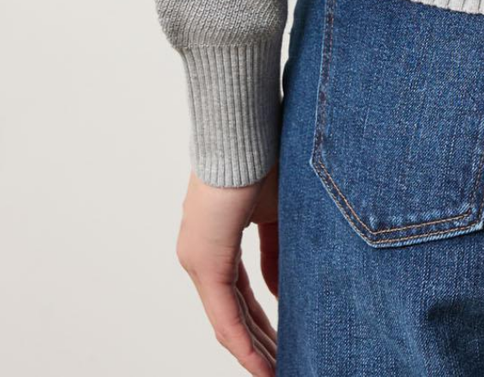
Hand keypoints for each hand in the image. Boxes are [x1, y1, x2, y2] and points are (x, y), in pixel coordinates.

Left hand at [175, 167, 280, 375]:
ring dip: (253, 350)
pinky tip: (262, 366)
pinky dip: (244, 343)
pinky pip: (225, 316)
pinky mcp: (205, 263)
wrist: (246, 130)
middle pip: (233, 313)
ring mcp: (198, 260)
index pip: (240, 294)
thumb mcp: (277, 213)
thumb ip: (275, 253)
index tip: (285, 338)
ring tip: (275, 373)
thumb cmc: (265, 156)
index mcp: (216, 240)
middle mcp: (200, 255)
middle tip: (283, 363)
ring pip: (227, 320)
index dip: (262, 320)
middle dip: (260, 342)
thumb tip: (278, 292)